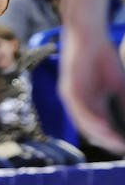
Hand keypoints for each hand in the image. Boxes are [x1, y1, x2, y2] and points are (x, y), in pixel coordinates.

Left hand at [59, 29, 124, 153]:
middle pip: (91, 128)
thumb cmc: (103, 58)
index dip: (111, 138)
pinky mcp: (67, 89)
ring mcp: (70, 97)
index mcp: (89, 104)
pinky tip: (102, 125)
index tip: (124, 147)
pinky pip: (77, 108)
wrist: (88, 36)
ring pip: (83, 121)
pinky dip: (90, 118)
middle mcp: (78, 104)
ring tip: (113, 142)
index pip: (99, 127)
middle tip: (120, 148)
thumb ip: (122, 102)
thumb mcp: (117, 84)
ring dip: (99, 133)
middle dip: (106, 140)